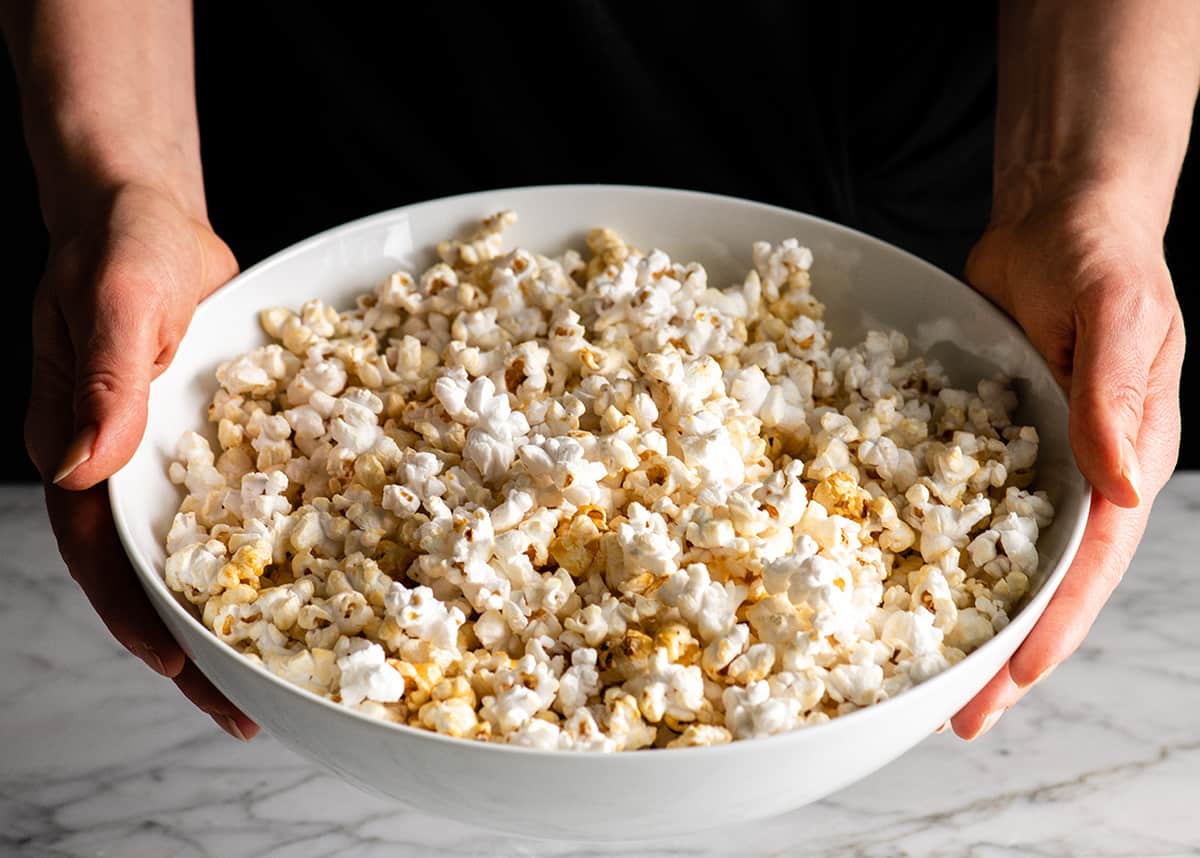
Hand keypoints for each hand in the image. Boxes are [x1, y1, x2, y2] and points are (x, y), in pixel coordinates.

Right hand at [25, 182, 258, 740]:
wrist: (150, 218)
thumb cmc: (122, 247)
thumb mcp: (118, 302)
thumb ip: (105, 381)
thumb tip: (84, 469)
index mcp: (81, 448)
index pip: (102, 555)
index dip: (140, 618)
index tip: (183, 672)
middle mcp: (121, 467)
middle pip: (151, 572)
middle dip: (193, 643)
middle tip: (248, 706)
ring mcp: (165, 458)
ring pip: (194, 549)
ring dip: (231, 607)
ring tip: (282, 668)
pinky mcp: (207, 440)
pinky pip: (232, 503)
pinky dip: (262, 546)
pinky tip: (310, 577)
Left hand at [954, 185, 1184, 738]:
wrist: (1056, 219)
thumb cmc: (1102, 258)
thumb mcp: (1117, 316)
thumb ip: (1114, 396)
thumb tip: (1122, 484)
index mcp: (1124, 461)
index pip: (1088, 566)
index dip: (1050, 628)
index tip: (1006, 684)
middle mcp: (1076, 476)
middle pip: (1039, 581)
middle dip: (1000, 651)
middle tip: (949, 717)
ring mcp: (1026, 462)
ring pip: (992, 555)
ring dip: (961, 612)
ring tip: (915, 671)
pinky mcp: (982, 439)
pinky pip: (952, 502)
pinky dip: (927, 546)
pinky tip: (887, 577)